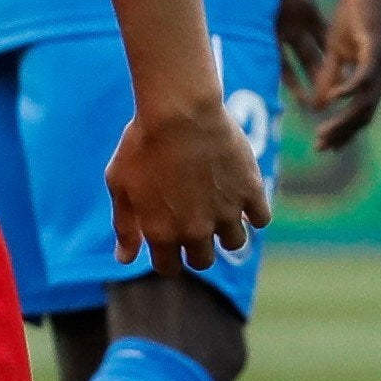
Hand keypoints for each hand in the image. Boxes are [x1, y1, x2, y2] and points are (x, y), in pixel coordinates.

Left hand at [106, 85, 271, 274]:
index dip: (168, 257)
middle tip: (195, 221)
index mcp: (162, 233)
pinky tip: (240, 195)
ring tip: (219, 207)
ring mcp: (225, 213)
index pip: (169, 268)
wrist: (179, 112)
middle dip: (197, 247)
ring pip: (235, 243)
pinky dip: (253, 212)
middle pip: (203, 261)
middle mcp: (195, 231)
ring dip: (227, 232)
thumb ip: (124, 225)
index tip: (169, 241)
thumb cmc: (142, 143)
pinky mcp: (250, 192)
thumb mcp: (120, 184)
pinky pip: (261, 218)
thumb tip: (123, 259)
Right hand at [279, 0, 380, 151]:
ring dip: (344, 119)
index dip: (344, 133)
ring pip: (365, 101)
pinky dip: (349, 89)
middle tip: (320, 146)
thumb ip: (329, 76)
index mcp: (373, 78)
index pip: (361, 114)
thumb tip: (320, 102)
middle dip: (341, 134)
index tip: (324, 147)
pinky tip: (334, 99)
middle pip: (364, 115)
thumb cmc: (353, 16)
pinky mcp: (376, 47)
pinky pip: (364, 75)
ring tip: (324, 131)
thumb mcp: (335, 51)